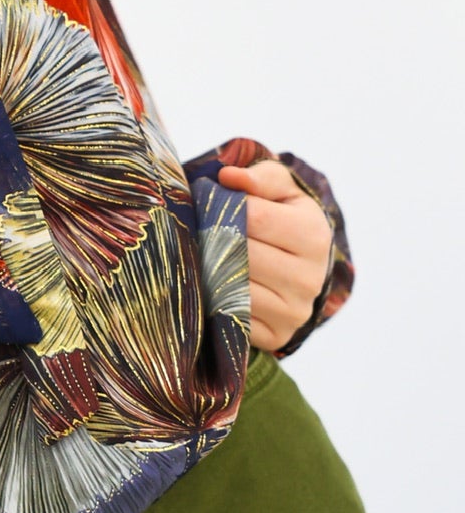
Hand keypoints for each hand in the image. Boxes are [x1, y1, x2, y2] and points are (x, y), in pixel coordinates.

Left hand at [217, 156, 333, 352]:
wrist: (300, 269)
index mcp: (314, 235)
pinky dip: (216, 299)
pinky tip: (214, 284)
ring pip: (234, 286)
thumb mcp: (282, 192)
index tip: (212, 204)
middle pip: (242, 253)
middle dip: (214, 239)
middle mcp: (310, 278)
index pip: (256, 217)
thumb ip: (260, 178)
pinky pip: (232, 316)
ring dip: (210, 270)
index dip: (226, 207)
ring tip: (205, 255)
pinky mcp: (276, 335)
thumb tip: (229, 177)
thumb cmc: (284, 220)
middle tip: (199, 231)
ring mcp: (294, 311)